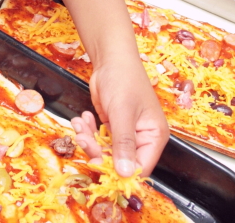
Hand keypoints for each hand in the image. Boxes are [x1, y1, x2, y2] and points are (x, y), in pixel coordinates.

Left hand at [71, 61, 169, 176]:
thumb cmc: (123, 81)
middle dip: (98, 151)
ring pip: (106, 151)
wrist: (111, 60)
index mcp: (154, 137)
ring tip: (80, 125)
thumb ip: (123, 144)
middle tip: (82, 139)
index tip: (97, 164)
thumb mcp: (122, 113)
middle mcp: (142, 139)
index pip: (140, 167)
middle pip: (120, 161)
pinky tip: (83, 118)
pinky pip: (99, 139)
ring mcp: (126, 134)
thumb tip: (123, 173)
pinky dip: (88, 132)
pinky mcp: (113, 127)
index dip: (119, 171)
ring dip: (89, 141)